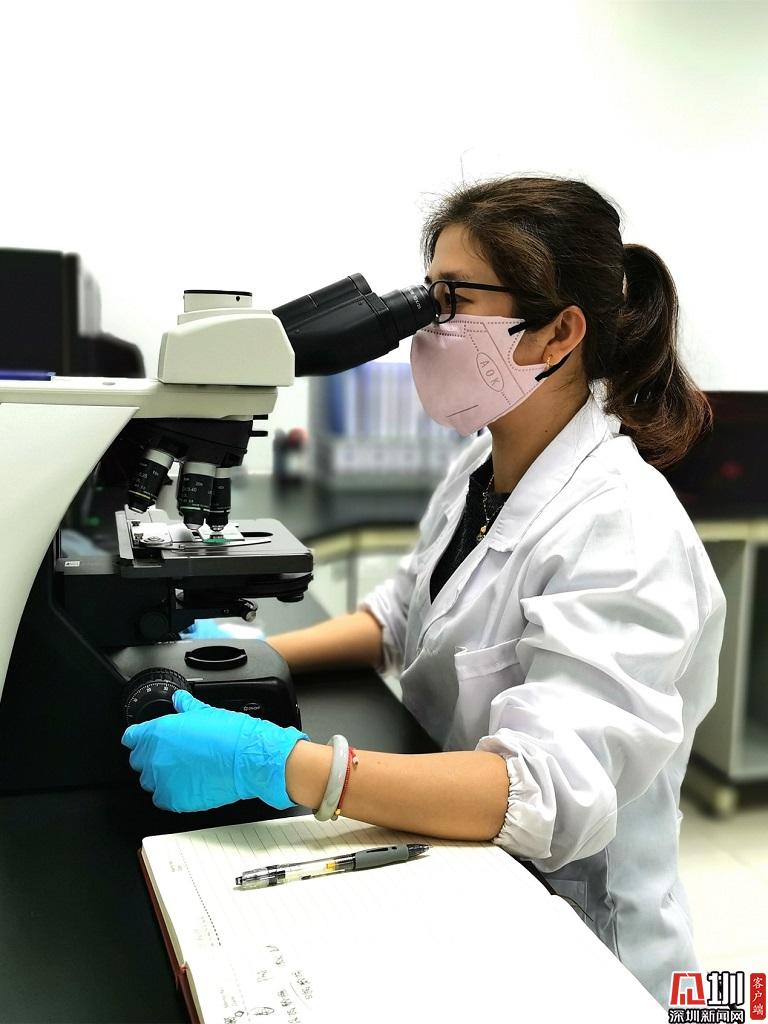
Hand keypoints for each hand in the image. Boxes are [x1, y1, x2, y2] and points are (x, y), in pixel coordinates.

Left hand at [121, 691, 307, 811]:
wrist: (247, 759)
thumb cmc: (230, 734)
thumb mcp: (205, 711)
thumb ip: (185, 707)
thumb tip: (179, 700)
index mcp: (158, 732)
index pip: (131, 738)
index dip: (139, 738)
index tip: (145, 740)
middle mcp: (155, 757)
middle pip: (138, 761)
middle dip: (151, 757)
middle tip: (173, 755)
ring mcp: (162, 781)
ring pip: (149, 782)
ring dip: (160, 777)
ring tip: (183, 771)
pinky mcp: (173, 800)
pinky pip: (162, 799)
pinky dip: (171, 794)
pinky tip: (187, 785)